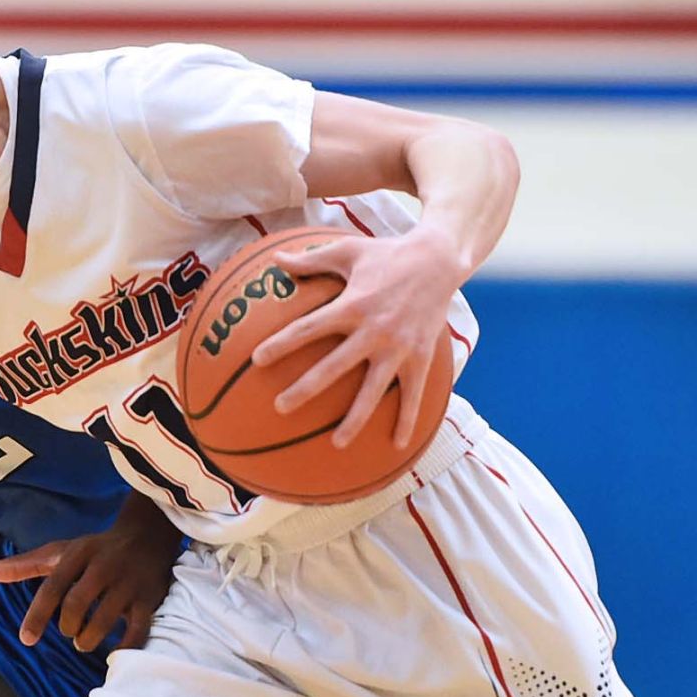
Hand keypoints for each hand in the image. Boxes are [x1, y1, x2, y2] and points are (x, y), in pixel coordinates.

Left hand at [0, 498, 180, 652]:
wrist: (149, 534)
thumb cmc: (95, 550)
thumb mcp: (58, 553)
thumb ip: (20, 566)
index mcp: (78, 554)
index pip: (52, 588)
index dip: (37, 616)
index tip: (27, 640)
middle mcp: (103, 566)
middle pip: (76, 606)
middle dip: (68, 627)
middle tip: (69, 633)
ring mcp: (128, 583)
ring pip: (103, 621)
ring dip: (88, 640)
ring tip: (84, 642)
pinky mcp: (149, 599)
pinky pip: (137, 631)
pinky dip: (123, 648)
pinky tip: (113, 653)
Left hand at [251, 228, 462, 448]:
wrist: (439, 261)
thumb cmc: (387, 254)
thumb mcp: (348, 250)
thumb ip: (311, 259)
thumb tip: (276, 259)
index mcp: (352, 305)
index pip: (309, 328)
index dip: (282, 344)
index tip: (257, 360)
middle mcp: (373, 330)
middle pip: (333, 367)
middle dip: (305, 389)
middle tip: (280, 408)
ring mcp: (398, 348)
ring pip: (372, 391)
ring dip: (354, 420)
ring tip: (336, 443)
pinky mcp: (420, 358)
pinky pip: (412, 395)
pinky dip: (406, 421)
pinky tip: (396, 446)